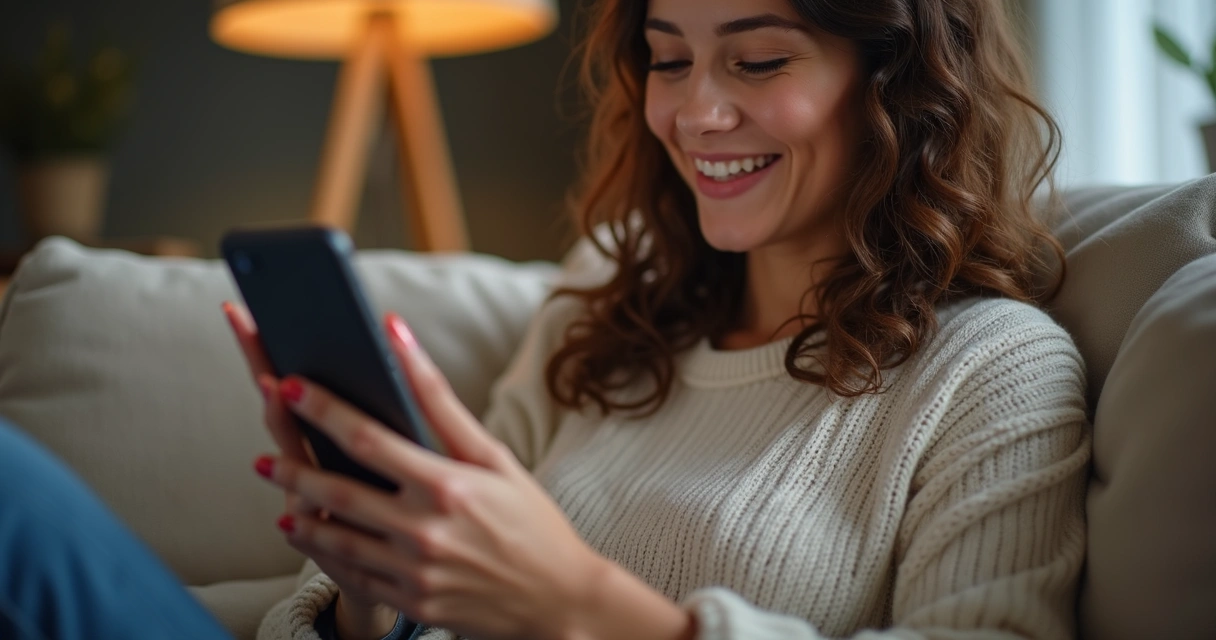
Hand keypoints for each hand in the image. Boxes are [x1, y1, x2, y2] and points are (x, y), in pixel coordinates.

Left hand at [252, 313, 610, 639]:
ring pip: (337, 539)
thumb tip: (398, 337)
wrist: (560, 599)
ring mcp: (415, 572)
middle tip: (263, 457)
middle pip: (338, 493)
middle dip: (293, 470)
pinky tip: (306, 532)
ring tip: (279, 491)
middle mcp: (426, 531)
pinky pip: (353, 575)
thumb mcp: (495, 457)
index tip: (290, 386)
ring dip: (300, 513)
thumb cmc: (531, 520)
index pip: (369, 439)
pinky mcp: (412, 602)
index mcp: (448, 486)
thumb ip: (440, 401)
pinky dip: (322, 553)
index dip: (323, 410)